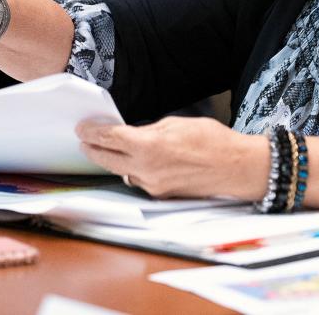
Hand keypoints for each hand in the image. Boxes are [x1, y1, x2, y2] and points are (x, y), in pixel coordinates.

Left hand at [76, 116, 268, 199]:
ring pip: (123, 172)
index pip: (110, 139)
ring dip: (114, 160)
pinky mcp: (162, 195)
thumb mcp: (176, 124)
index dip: (92, 133)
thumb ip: (149, 130)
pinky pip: (140, 181)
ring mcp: (154, 186)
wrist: (236, 167)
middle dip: (93, 149)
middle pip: (108, 160)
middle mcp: (147, 169)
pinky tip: (136, 161)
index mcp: (149, 146)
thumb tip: (132, 134)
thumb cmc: (212, 141)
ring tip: (109, 148)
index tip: (82, 128)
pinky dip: (134, 170)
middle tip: (84, 140)